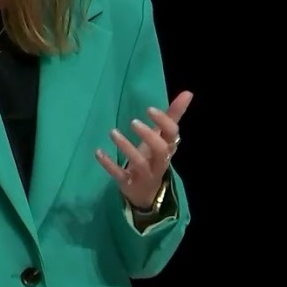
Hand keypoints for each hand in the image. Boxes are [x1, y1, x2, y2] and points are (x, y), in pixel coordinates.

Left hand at [96, 91, 191, 208]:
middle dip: (148, 135)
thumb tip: (188, 93)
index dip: (163, 121)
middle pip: (161, 150)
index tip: (149, 109)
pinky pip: (119, 175)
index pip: (172, 134)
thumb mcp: (162, 138)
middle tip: (133, 122)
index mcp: (168, 147)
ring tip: (113, 133)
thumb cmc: (154, 158)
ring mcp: (144, 174)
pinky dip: (109, 164)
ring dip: (126, 147)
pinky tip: (98, 152)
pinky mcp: (129, 183)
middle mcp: (159, 161)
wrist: (146, 194)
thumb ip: (172, 115)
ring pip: (139, 162)